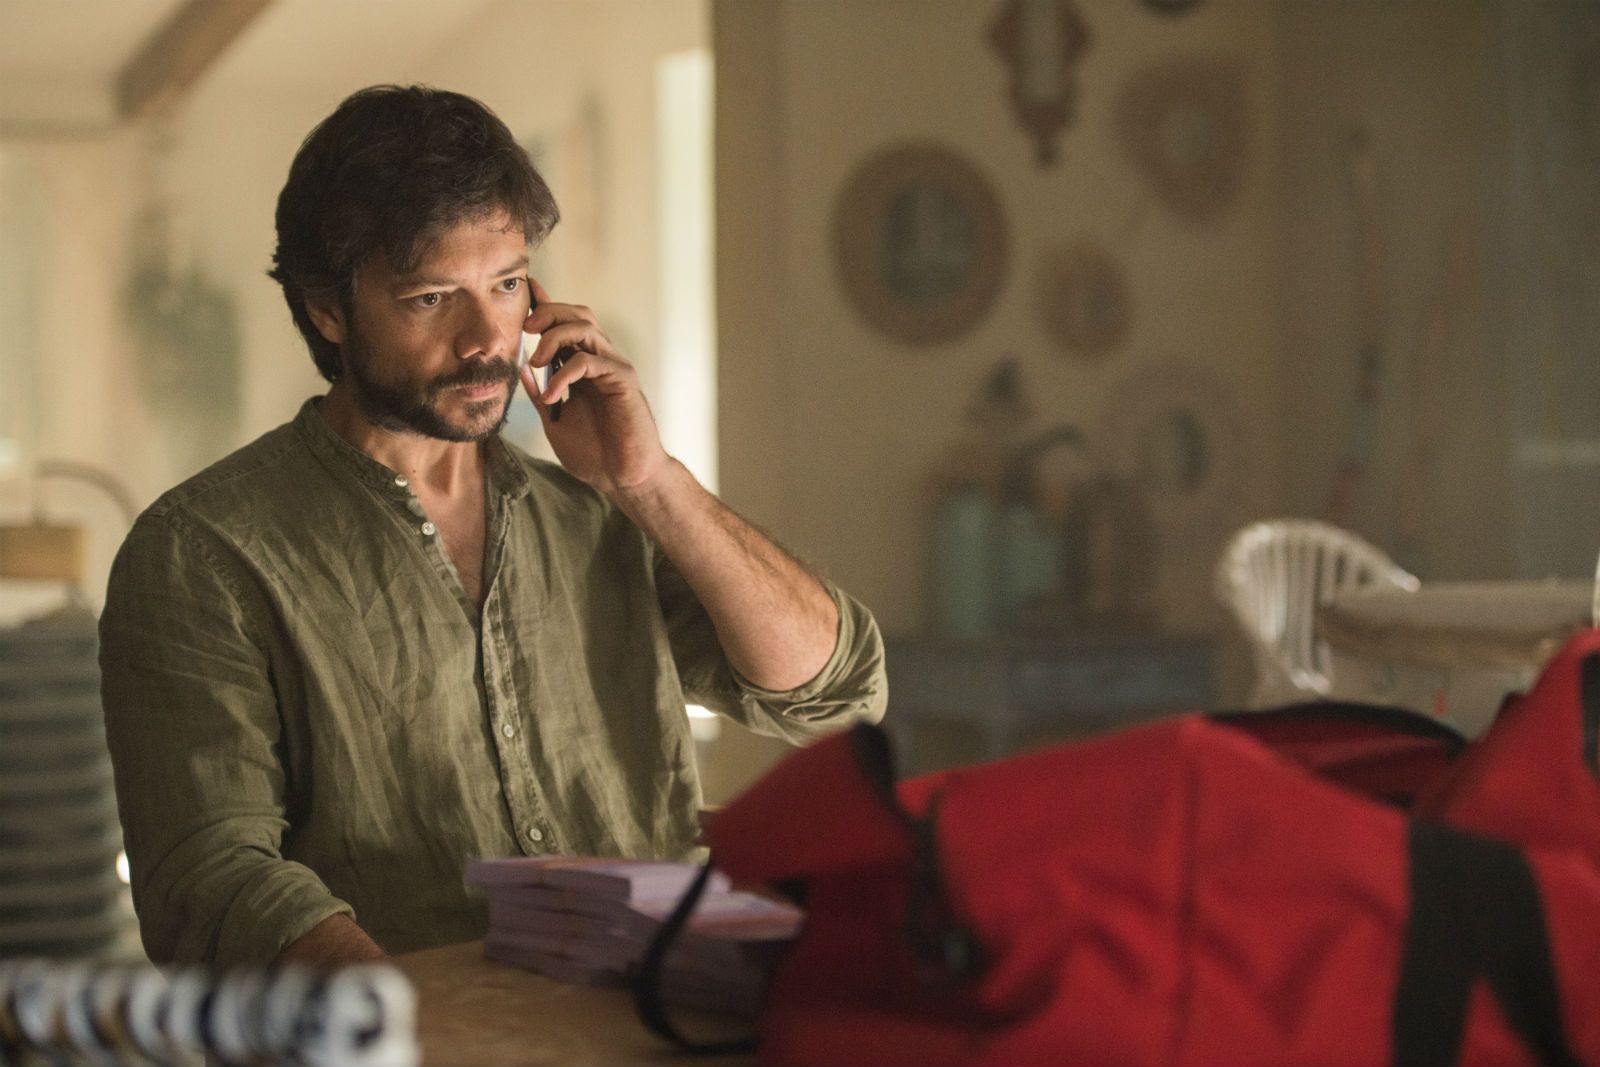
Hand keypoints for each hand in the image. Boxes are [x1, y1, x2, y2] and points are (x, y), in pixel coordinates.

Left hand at [521, 278, 670, 496]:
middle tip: (524, 327)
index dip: (546, 305)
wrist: (623, 478)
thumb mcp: (554, 420)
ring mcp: (614, 367)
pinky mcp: (623, 379)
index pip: (565, 325)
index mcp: (584, 366)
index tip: (525, 291)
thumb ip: (540, 393)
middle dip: (548, 312)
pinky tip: (553, 395)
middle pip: (577, 314)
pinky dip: (565, 373)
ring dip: (555, 337)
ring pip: (585, 328)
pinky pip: (590, 360)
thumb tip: (520, 369)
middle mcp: (601, 360)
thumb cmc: (595, 454)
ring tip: (537, 360)